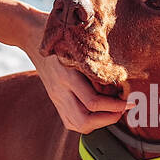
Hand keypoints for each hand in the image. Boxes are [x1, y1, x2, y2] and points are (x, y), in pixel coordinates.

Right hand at [20, 9, 129, 133]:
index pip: (93, 102)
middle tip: (122, 108)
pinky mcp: (54, 100)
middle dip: (108, 118)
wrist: (31, 35)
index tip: (129, 100)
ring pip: (78, 124)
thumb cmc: (61, 35)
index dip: (115, 106)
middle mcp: (60, 90)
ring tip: (112, 111)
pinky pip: (70, 121)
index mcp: (67, 75)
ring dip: (99, 123)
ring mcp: (55, 97)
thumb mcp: (79, 45)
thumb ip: (97, 62)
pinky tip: (98, 113)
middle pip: (85, 121)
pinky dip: (87, 122)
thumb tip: (121, 79)